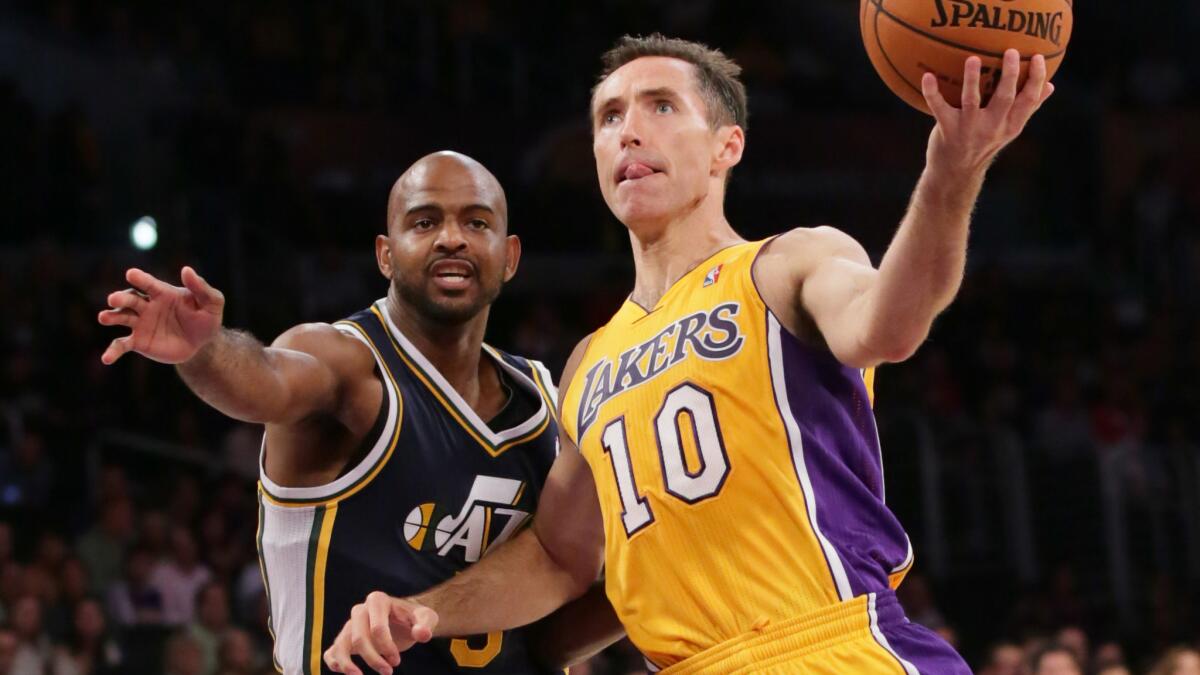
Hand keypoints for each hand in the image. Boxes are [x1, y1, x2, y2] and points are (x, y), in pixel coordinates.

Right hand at [98, 266, 223, 364]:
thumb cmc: (206, 319)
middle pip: (130, 299)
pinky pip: (122, 344)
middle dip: (121, 298)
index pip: (149, 284)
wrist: (202, 345)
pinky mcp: (138, 342)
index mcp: (163, 293)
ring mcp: (140, 323)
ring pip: (121, 317)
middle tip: (113, 299)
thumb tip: (186, 270)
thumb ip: (201, 287)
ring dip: (111, 316)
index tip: (131, 273)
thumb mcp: (212, 303)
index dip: (140, 278)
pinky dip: (113, 351)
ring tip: (103, 317)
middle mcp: (147, 305)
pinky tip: (106, 359)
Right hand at [324, 592, 437, 674]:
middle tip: (388, 672)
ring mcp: (350, 625)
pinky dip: (333, 662)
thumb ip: (426, 624)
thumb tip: (422, 634)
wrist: (406, 620)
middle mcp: (360, 611)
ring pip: (340, 645)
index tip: (397, 660)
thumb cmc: (416, 618)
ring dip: (348, 665)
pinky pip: (332, 650)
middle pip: (358, 638)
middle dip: (372, 659)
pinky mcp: (345, 639)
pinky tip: (343, 671)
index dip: (387, 647)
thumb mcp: (427, 617)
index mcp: (378, 601)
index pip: (377, 628)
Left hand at [922, 49, 1054, 174]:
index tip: (1039, 57)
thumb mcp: (1008, 130)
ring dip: (971, 79)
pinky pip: (938, 108)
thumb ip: (1027, 108)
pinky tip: (927, 76)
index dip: (1036, 78)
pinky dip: (932, 92)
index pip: (1029, 100)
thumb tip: (1050, 85)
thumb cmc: (984, 144)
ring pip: (971, 101)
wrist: (955, 172)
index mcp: (1010, 125)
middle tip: (1011, 51)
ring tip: (973, 59)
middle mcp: (992, 127)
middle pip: (1005, 98)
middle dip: (1010, 75)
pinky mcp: (947, 130)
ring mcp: (969, 129)